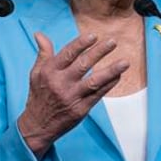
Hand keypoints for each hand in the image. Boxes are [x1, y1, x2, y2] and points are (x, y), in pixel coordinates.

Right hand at [17, 31, 128, 155]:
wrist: (37, 126)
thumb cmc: (38, 96)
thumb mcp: (36, 73)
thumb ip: (43, 53)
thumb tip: (39, 34)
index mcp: (49, 72)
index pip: (68, 54)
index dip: (81, 44)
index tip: (94, 35)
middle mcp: (60, 83)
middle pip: (83, 65)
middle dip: (99, 52)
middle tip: (113, 42)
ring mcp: (71, 97)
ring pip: (94, 81)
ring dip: (111, 71)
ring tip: (125, 62)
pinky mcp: (80, 109)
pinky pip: (98, 95)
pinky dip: (109, 85)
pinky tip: (118, 76)